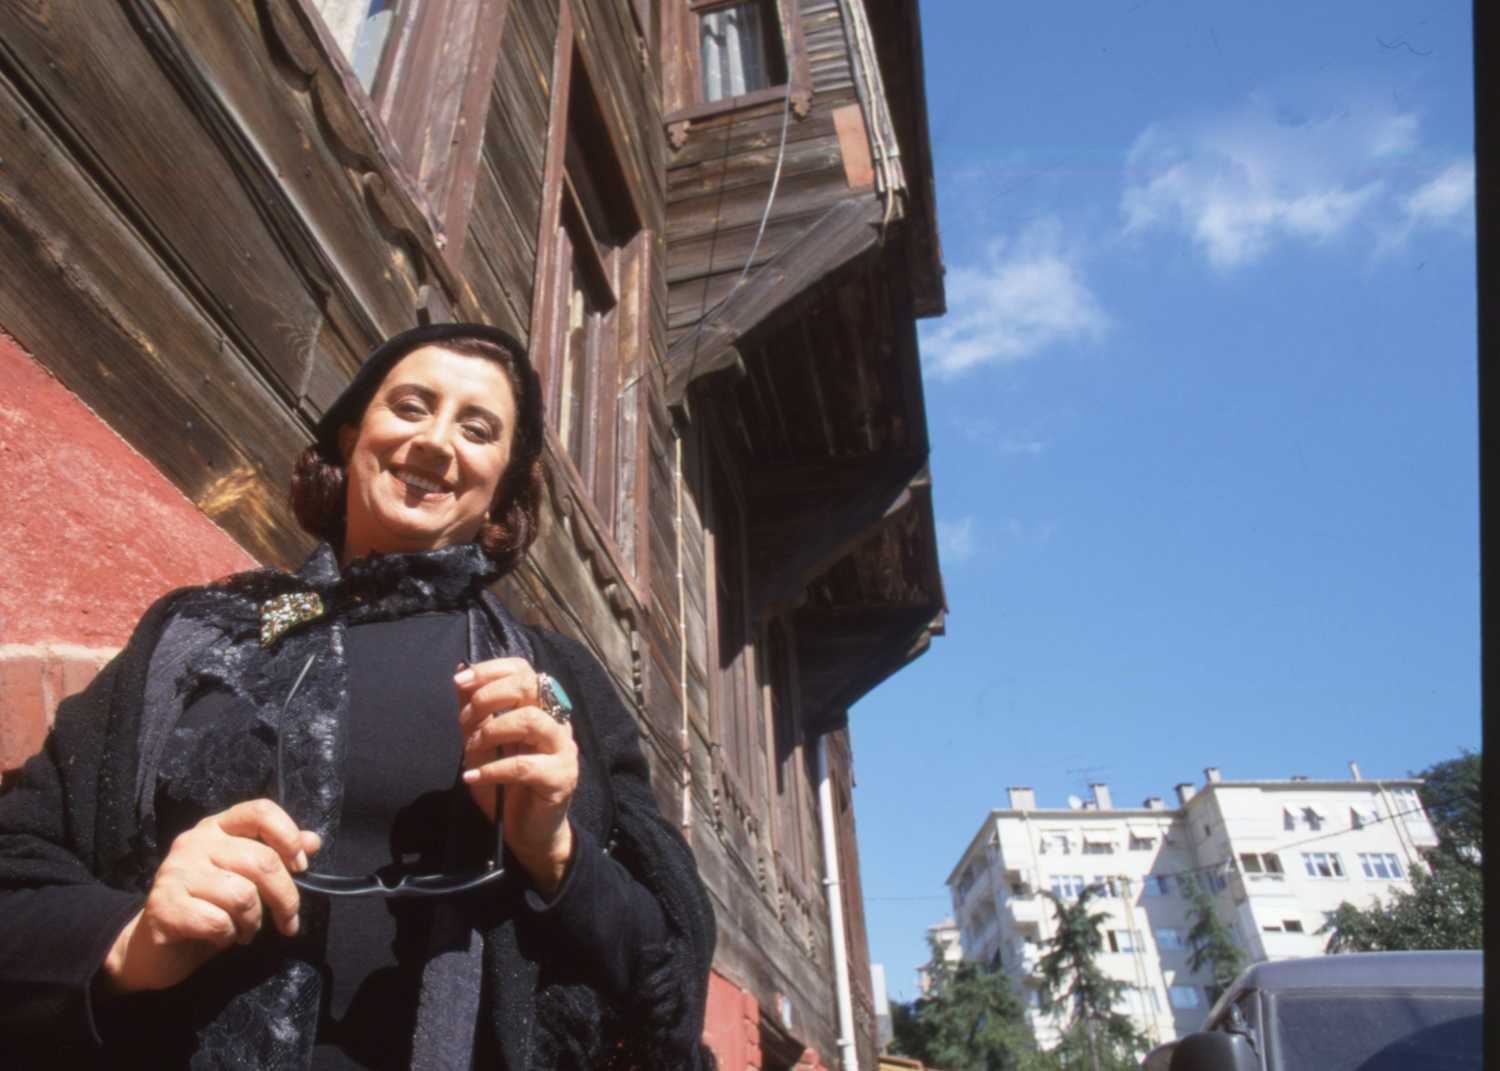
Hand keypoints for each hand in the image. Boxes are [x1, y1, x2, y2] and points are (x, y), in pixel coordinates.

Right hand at [102, 799, 320, 993]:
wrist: (154, 945)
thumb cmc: (207, 905)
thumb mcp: (245, 877)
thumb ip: (277, 856)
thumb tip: (314, 841)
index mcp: (217, 827)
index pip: (260, 811)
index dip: (289, 836)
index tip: (300, 867)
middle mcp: (195, 842)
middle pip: (261, 861)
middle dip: (286, 898)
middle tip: (288, 921)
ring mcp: (176, 871)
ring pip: (242, 895)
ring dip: (253, 922)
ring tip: (245, 929)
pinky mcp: (164, 905)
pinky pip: (218, 921)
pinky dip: (228, 936)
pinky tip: (221, 937)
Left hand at [455, 658, 577, 893]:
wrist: (528, 833)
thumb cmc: (506, 787)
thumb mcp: (481, 746)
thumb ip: (474, 713)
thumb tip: (460, 674)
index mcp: (540, 708)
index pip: (523, 670)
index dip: (491, 670)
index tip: (460, 681)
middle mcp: (557, 722)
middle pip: (530, 686)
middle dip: (490, 695)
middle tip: (466, 717)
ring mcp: (563, 749)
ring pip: (532, 720)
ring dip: (492, 730)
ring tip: (471, 748)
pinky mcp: (562, 777)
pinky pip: (525, 765)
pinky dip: (492, 769)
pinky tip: (473, 777)